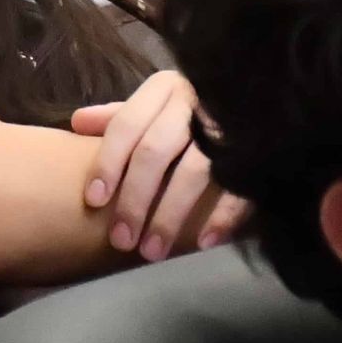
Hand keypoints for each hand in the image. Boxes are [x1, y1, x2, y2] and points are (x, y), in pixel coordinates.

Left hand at [72, 70, 247, 259]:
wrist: (265, 95)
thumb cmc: (198, 107)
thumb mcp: (159, 103)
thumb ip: (121, 116)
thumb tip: (76, 122)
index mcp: (164, 90)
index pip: (126, 126)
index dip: (107, 163)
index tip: (93, 201)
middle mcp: (193, 104)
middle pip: (154, 154)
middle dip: (134, 200)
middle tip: (120, 240)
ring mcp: (228, 128)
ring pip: (192, 173)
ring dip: (169, 216)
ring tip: (152, 252)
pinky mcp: (259, 153)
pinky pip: (239, 188)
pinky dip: (221, 217)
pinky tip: (204, 243)